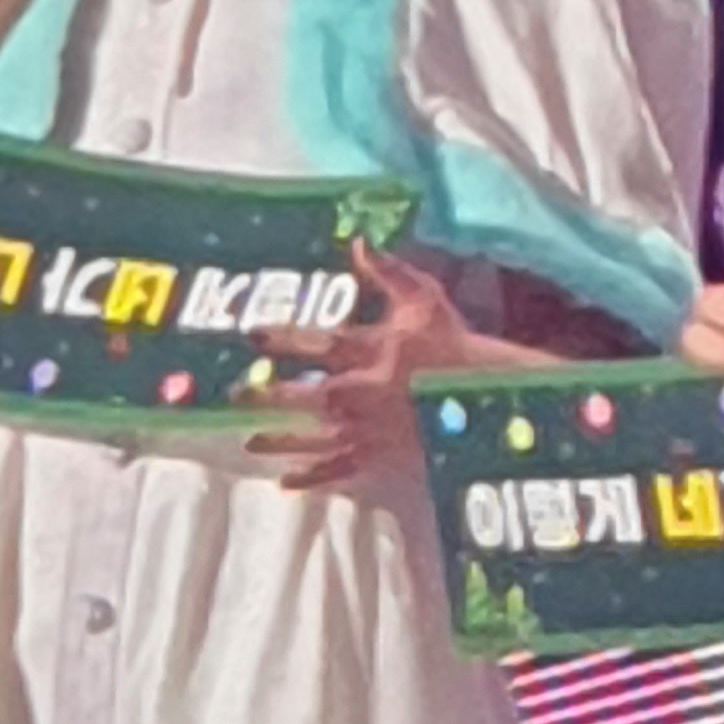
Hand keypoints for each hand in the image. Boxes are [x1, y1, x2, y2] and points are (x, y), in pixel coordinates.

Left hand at [248, 243, 475, 490]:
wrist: (487, 393)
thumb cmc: (451, 342)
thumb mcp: (423, 299)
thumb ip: (387, 271)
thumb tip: (357, 241)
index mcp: (376, 351)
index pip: (321, 344)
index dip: (284, 339)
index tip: (251, 336)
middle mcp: (368, 392)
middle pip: (310, 397)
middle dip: (270, 397)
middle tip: (235, 395)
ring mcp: (373, 428)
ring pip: (318, 438)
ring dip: (281, 440)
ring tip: (248, 441)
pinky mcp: (382, 454)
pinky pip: (342, 470)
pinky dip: (313, 478)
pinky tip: (286, 482)